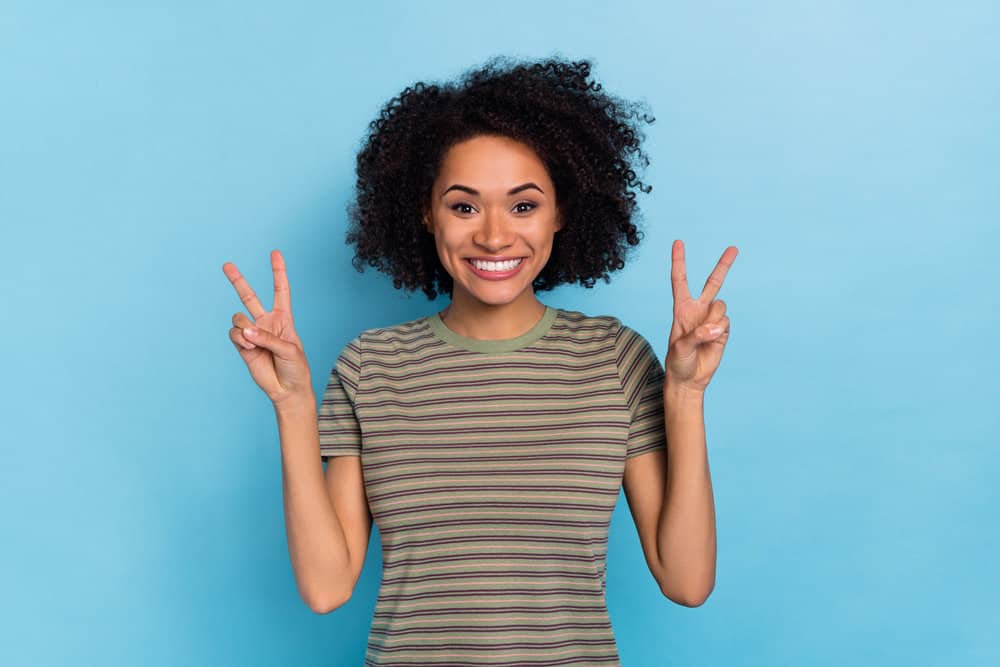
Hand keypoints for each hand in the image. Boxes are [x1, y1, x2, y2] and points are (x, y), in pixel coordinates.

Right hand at [222, 249, 313, 407]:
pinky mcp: (242, 346)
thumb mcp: (289, 350)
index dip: (278, 271)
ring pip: (238, 318)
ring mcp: (252, 333)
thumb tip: (245, 331)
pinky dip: (240, 339)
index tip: (275, 253)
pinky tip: (249, 348)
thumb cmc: (296, 368)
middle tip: (226, 265)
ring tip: (253, 342)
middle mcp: (265, 322)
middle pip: (249, 296)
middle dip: (237, 280)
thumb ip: (267, 338)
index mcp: (283, 317)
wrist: (287, 389)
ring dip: (244, 328)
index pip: (280, 290)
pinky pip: (234, 334)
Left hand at [663, 240, 737, 393]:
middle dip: (724, 265)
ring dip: (714, 321)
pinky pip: (726, 322)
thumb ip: (697, 335)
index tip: (678, 242)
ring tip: (704, 337)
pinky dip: (720, 331)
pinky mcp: (723, 330)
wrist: (689, 379)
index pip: (680, 280)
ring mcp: (712, 319)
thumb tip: (717, 327)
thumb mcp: (680, 348)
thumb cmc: (677, 362)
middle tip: (734, 248)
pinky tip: (713, 341)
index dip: (679, 261)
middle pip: (713, 283)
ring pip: (721, 307)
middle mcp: (698, 309)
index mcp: (681, 308)